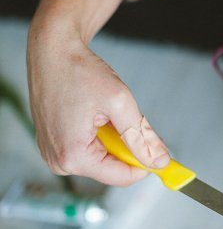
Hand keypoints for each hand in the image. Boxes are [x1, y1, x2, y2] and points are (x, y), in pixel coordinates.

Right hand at [27, 26, 169, 185]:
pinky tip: (94, 114)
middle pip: (112, 169)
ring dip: (114, 139)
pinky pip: (89, 149)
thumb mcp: (119, 103)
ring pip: (103, 158)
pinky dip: (101, 135)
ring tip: (105, 112)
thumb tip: (161, 161)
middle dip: (127, 147)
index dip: (146, 165)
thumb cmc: (79, 71)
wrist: (53, 51)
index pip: (122, 177)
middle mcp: (58, 161)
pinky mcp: (54, 144)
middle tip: (126, 117)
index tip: (164, 155)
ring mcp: (54, 154)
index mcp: (72, 156)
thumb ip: (142, 137)